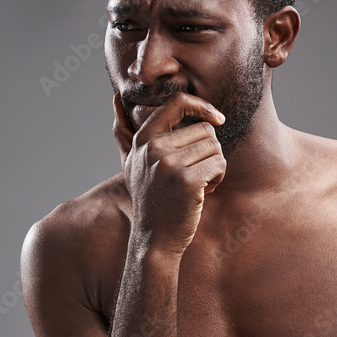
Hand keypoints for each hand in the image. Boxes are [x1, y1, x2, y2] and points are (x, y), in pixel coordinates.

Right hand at [112, 91, 226, 253]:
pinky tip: (204, 191)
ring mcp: (169, 164)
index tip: (217, 119)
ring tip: (199, 183)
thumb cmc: (151, 199)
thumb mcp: (131, 163)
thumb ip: (124, 132)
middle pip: (205, 130)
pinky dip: (218, 178)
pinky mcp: (187, 181)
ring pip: (215, 147)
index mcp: (143, 139)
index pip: (177, 103)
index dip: (202, 106)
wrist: (154, 239)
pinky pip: (219, 164)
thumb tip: (116, 98)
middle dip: (210, 151)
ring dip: (215, 166)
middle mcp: (154, 148)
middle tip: (198, 172)